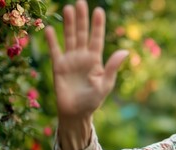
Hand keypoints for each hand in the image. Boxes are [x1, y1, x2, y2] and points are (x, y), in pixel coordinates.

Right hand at [45, 0, 127, 119]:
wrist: (76, 113)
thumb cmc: (93, 101)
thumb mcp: (105, 84)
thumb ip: (113, 67)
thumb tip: (125, 51)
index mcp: (96, 61)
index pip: (97, 39)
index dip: (98, 25)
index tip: (99, 10)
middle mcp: (83, 57)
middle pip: (82, 34)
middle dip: (82, 19)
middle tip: (80, 2)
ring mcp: (70, 60)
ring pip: (70, 38)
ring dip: (69, 24)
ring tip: (68, 8)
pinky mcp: (58, 66)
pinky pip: (55, 50)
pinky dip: (52, 40)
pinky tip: (50, 29)